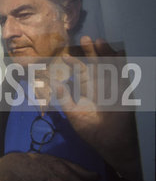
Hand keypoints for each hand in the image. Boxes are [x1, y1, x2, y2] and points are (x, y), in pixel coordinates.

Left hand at [53, 36, 139, 180]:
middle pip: (97, 63)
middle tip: (86, 38)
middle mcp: (101, 84)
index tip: (65, 55)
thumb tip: (54, 83)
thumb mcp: (73, 113)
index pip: (81, 71)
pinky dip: (123, 64)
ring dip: (106, 53)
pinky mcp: (125, 92)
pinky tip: (120, 52)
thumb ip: (64, 98)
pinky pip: (125, 75)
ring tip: (100, 41)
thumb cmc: (90, 129)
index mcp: (88, 88)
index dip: (73, 62)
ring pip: (110, 65)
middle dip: (92, 51)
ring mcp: (114, 86)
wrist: (109, 142)